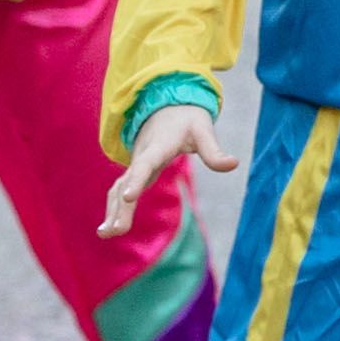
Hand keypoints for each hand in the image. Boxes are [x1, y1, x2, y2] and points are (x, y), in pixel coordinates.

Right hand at [103, 103, 240, 240]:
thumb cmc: (186, 118)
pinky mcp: (136, 171)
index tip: (128, 197)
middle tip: (113, 231)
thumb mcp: (203, 130)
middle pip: (127, 183)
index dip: (136, 181)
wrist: (166, 106)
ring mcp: (136, 165)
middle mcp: (142, 157)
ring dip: (112, 210)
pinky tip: (111, 227)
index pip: (145, 165)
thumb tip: (233, 164)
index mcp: (157, 147)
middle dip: (120, 207)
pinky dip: (114, 207)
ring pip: (119, 188)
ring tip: (106, 234)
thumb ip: (214, 151)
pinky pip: (120, 189)